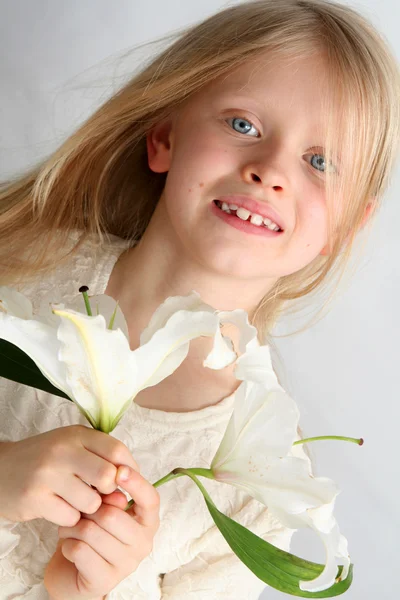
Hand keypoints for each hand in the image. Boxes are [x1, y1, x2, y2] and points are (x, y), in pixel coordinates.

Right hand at [0, 425, 138, 524]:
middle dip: (108, 491)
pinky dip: (69, 518)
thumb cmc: (44, 460)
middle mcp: (63, 450)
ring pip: (91, 502)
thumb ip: (101, 461)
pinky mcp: (35, 498)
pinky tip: (58, 508)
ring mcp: (48, 474)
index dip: (128, 468)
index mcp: (77, 434)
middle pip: (107, 476)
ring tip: (73, 500)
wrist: (0, 469)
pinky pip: (70, 517)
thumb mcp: (72, 447)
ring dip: (87, 508)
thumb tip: (127, 494)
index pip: (117, 450)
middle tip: (98, 493)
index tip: (125, 480)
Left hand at [43, 465, 159, 599]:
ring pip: (91, 532)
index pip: (151, 499)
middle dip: (88, 509)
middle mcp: (143, 544)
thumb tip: (113, 478)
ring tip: (70, 528)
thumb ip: (110, 494)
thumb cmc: (93, 531)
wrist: (74, 571)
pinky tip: (69, 545)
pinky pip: (79, 551)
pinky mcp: (105, 581)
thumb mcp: (104, 507)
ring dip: (72, 527)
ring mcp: (127, 565)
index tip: (119, 470)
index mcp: (148, 522)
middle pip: (111, 515)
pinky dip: (67, 544)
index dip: (136, 483)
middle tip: (79, 512)